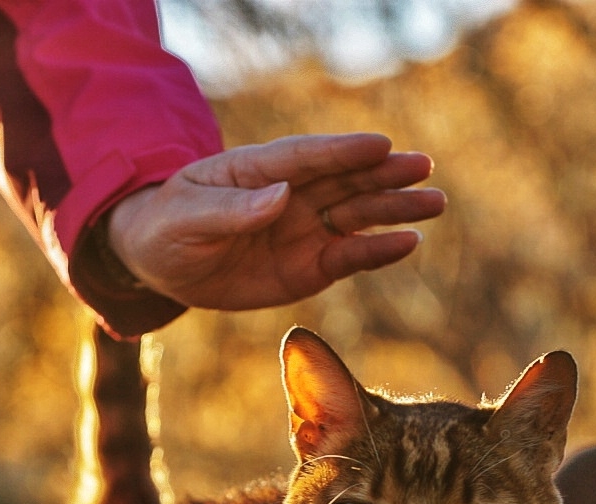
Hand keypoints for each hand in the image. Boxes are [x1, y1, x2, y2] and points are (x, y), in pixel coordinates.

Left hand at [105, 133, 445, 310]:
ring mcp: (303, 230)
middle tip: (424, 169)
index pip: (306, 158)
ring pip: (357, 215)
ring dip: (395, 209)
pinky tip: (407, 243)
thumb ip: (233, 209)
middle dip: (384, 175)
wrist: (162, 265)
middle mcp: (291, 196)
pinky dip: (378, 251)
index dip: (342, 152)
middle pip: (345, 181)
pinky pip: (349, 257)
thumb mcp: (189, 217)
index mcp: (259, 171)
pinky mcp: (309, 267)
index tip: (379, 145)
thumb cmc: (170, 227)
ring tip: (433, 204)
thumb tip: (280, 197)